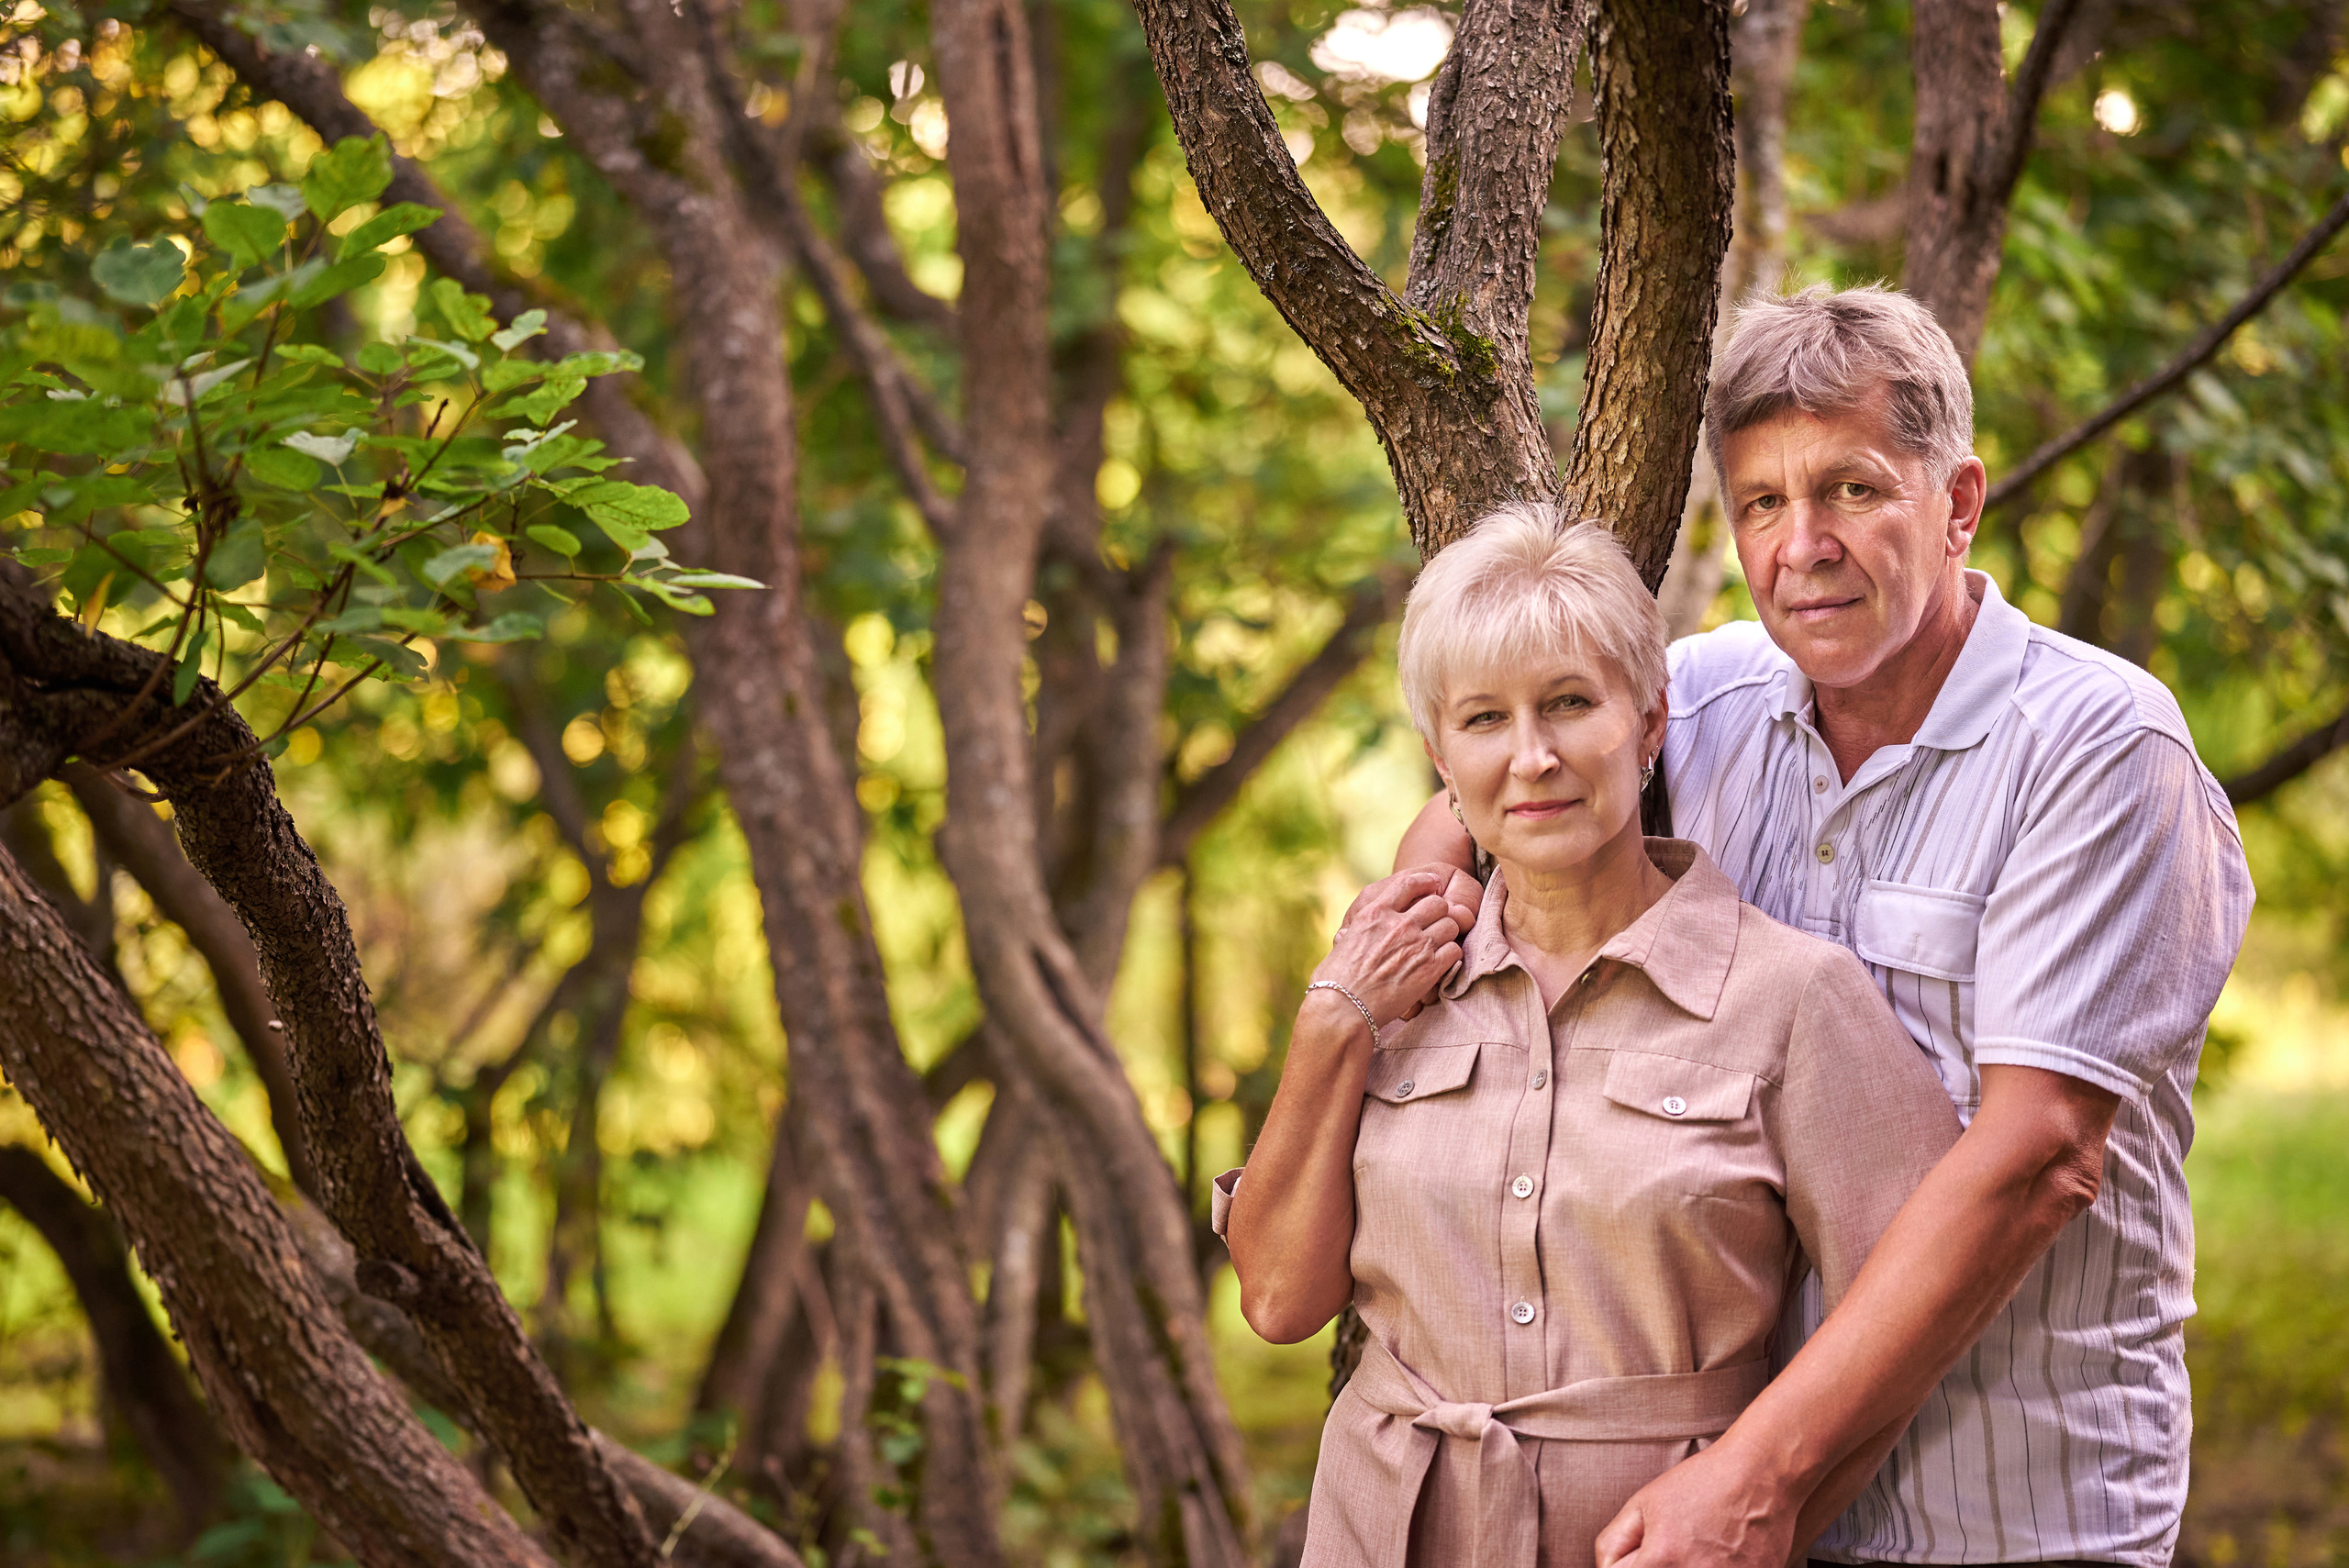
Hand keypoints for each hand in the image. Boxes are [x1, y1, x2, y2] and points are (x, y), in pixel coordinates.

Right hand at [1314, 867, 1477, 1029]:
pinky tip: (1442, 963)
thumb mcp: (1342, 944)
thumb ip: (1353, 933)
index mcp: (1374, 913)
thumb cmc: (1335, 981)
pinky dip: (1452, 955)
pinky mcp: (1429, 968)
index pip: (1408, 883)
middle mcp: (1398, 924)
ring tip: (1441, 944)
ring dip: (1448, 933)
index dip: (1426, 881)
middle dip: (1441, 911)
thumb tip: (1347, 936)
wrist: (1344, 1008)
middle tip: (1438, 922)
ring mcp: (1416, 945)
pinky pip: (1454, 950)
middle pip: (1437, 903)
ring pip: (1450, 924)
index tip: (1433, 885)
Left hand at [1592, 1441, 1797, 1567]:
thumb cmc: (1701, 1485)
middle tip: (1674, 1546)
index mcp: (1661, 1561)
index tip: (1646, 1553)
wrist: (1759, 1476)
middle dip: (1654, 1566)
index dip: (1631, 1566)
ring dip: (1686, 1567)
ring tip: (1699, 1549)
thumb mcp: (1642, 1505)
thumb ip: (1613, 1545)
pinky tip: (1719, 1556)